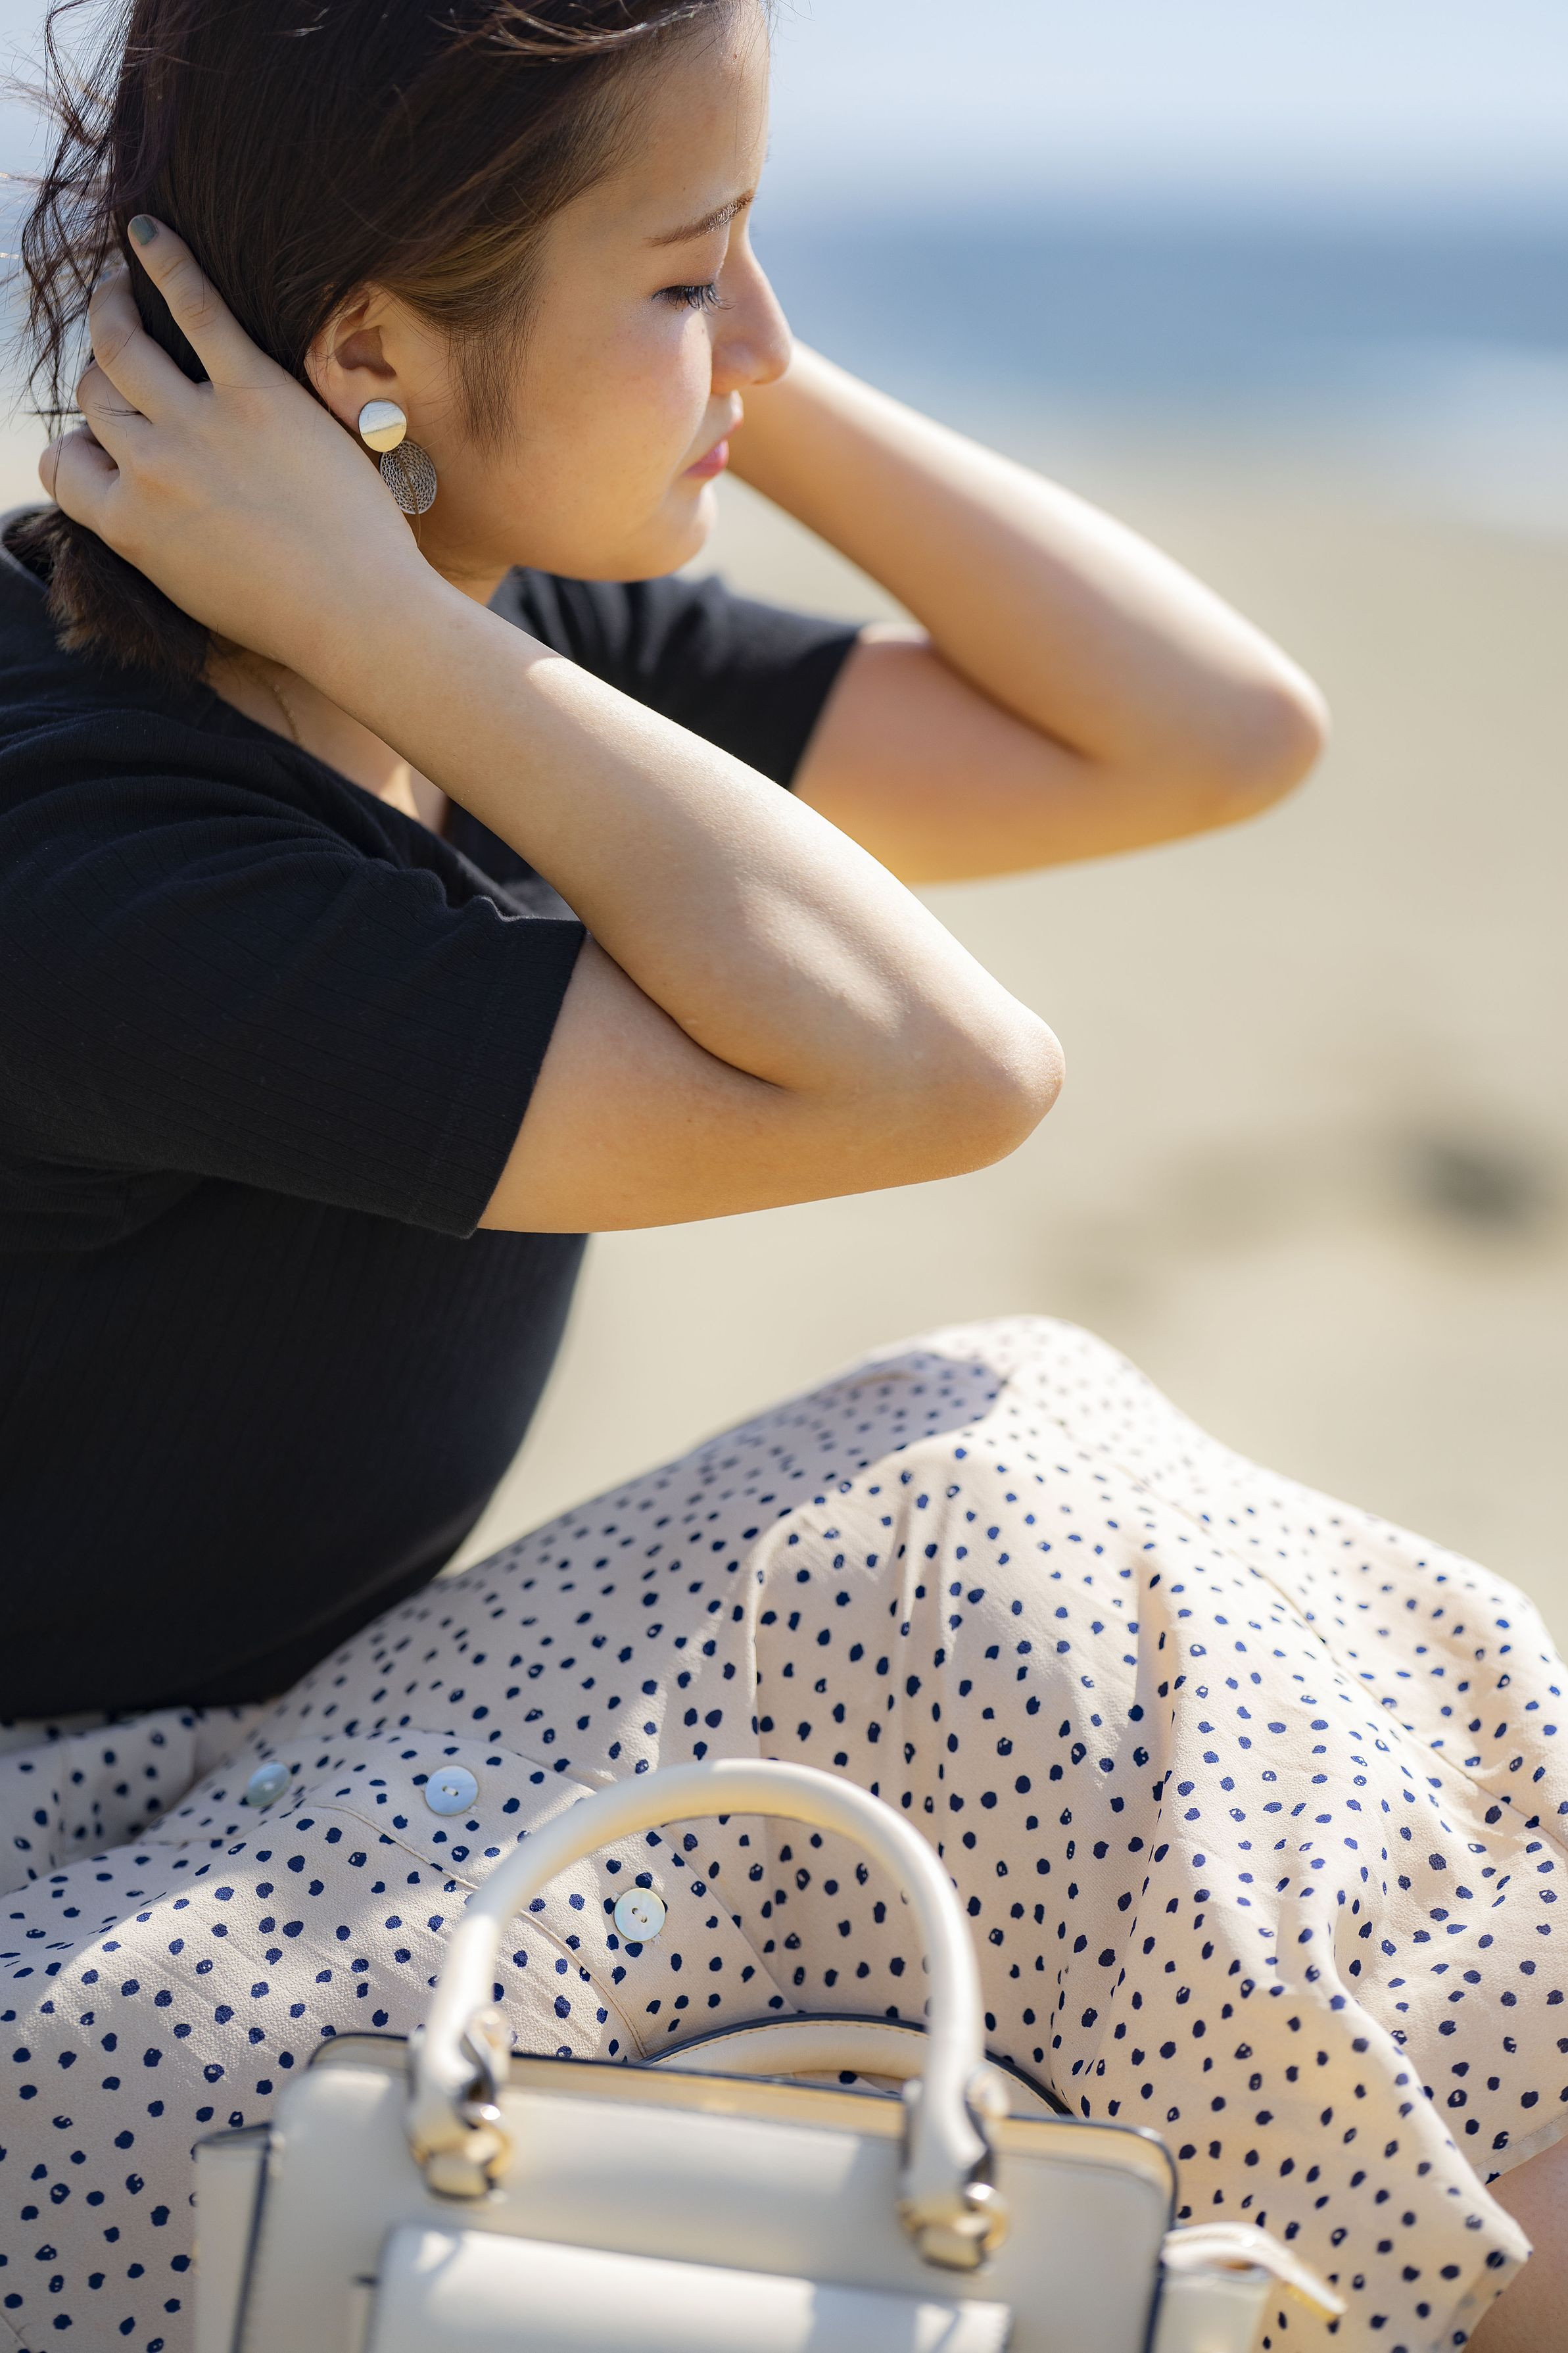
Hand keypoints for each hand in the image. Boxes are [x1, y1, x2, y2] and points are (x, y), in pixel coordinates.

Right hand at [42, 218, 437, 679]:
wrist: (358, 617)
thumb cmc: (291, 617)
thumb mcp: (193, 589)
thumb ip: (157, 539)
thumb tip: (149, 507)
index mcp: (127, 527)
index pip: (63, 467)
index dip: (78, 448)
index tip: (101, 441)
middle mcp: (149, 469)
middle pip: (96, 397)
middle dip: (100, 373)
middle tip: (115, 340)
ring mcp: (197, 426)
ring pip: (121, 347)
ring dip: (112, 308)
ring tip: (118, 286)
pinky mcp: (256, 394)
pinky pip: (198, 309)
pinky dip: (167, 262)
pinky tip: (149, 231)